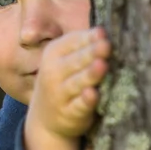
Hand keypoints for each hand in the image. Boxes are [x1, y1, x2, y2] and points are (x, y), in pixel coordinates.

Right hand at [24, 27, 110, 149]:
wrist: (44, 119)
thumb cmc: (62, 81)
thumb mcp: (64, 60)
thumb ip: (82, 46)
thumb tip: (104, 30)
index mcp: (52, 53)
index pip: (72, 42)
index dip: (88, 38)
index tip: (103, 33)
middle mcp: (52, 72)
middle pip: (75, 61)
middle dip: (91, 53)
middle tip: (106, 45)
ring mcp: (59, 94)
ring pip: (77, 83)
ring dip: (89, 75)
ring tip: (102, 65)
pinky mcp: (69, 114)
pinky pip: (78, 106)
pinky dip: (86, 101)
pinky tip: (93, 94)